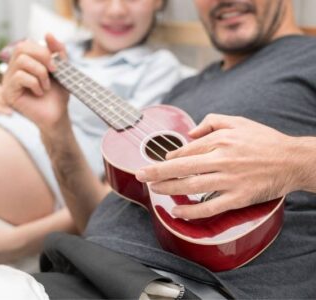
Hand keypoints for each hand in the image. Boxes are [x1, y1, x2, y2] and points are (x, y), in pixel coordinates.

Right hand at [2, 34, 69, 132]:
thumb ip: (57, 51)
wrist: (57, 116)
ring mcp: (8, 82)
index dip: (42, 49)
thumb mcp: (61, 69)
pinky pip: (19, 77)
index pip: (26, 44)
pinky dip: (34, 83)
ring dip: (40, 72)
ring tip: (46, 85)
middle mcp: (12, 70)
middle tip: (53, 71)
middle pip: (21, 48)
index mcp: (22, 63)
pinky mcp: (8, 93)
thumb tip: (48, 34)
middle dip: (42, 56)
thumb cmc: (58, 95)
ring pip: (21, 61)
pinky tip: (40, 93)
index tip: (56, 64)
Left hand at [136, 114, 297, 218]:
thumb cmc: (264, 140)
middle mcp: (222, 159)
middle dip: (156, 171)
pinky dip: (191, 211)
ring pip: (191, 186)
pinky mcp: (238, 198)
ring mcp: (230, 180)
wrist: (293, 160)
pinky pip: (210, 207)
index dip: (169, 157)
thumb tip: (189, 133)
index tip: (160, 162)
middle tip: (140, 174)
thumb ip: (211, 122)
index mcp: (220, 140)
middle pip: (181, 167)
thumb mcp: (238, 121)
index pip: (186, 150)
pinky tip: (177, 212)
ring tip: (152, 189)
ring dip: (168, 189)